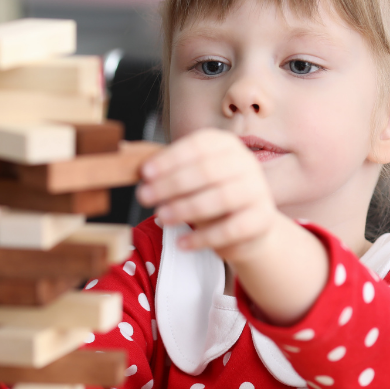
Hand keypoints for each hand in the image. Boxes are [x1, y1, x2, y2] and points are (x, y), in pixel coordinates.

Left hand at [136, 129, 279, 263]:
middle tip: (144, 197)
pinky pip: (231, 229)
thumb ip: (164, 168)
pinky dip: (204, 237)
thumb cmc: (209, 195)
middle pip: (207, 171)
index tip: (144, 173)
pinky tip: (183, 243)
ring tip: (161, 217)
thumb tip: (127, 156)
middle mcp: (245, 163)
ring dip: (185, 208)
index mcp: (225, 145)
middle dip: (171, 184)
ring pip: (220, 198)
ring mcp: (257, 190)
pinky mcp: (262, 219)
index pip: (197, 146)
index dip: (169, 159)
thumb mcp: (188, 177)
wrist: (248, 226)